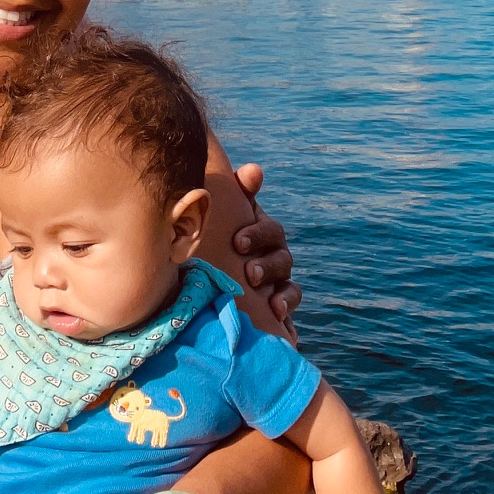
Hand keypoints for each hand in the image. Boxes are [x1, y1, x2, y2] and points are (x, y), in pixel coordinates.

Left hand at [231, 163, 300, 322]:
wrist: (205, 281)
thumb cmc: (216, 239)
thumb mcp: (223, 218)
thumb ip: (237, 193)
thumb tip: (253, 171)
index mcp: (262, 234)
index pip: (270, 230)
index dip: (258, 234)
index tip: (238, 242)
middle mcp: (274, 258)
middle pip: (282, 259)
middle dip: (268, 266)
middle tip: (250, 273)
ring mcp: (277, 285)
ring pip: (289, 287)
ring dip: (283, 295)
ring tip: (273, 305)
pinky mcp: (275, 310)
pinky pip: (288, 314)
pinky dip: (287, 318)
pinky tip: (279, 322)